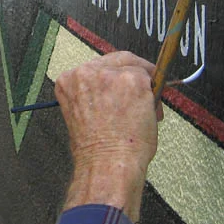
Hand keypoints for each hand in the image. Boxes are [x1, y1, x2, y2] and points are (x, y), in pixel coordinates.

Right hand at [56, 52, 161, 220]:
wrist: (106, 163)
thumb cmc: (95, 150)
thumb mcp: (83, 114)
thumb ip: (96, 95)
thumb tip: (120, 91)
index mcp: (69, 80)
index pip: (97, 66)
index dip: (115, 74)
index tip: (125, 81)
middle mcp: (86, 72)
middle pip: (117, 60)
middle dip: (132, 75)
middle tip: (145, 92)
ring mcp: (110, 74)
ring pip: (135, 69)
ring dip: (144, 87)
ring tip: (146, 113)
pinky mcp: (133, 80)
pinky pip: (150, 80)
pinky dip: (154, 97)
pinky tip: (151, 115)